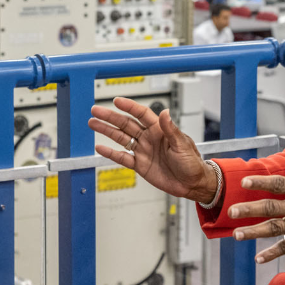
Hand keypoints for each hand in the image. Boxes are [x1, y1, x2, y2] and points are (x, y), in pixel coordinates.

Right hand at [89, 97, 217, 203]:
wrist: (192, 184)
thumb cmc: (192, 163)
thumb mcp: (182, 145)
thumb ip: (170, 130)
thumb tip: (164, 112)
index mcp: (159, 130)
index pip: (141, 114)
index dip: (129, 107)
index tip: (117, 100)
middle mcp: (149, 138)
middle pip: (126, 124)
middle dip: (111, 117)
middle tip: (96, 110)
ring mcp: (143, 151)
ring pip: (121, 138)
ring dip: (107, 131)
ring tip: (93, 123)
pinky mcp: (140, 165)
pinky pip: (122, 157)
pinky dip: (111, 153)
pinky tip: (100, 147)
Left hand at [228, 128, 284, 263]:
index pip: (279, 184)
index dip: (261, 183)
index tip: (244, 183)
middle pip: (271, 208)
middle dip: (249, 210)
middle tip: (231, 212)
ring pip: (275, 229)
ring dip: (255, 232)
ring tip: (236, 235)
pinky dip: (273, 253)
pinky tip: (259, 258)